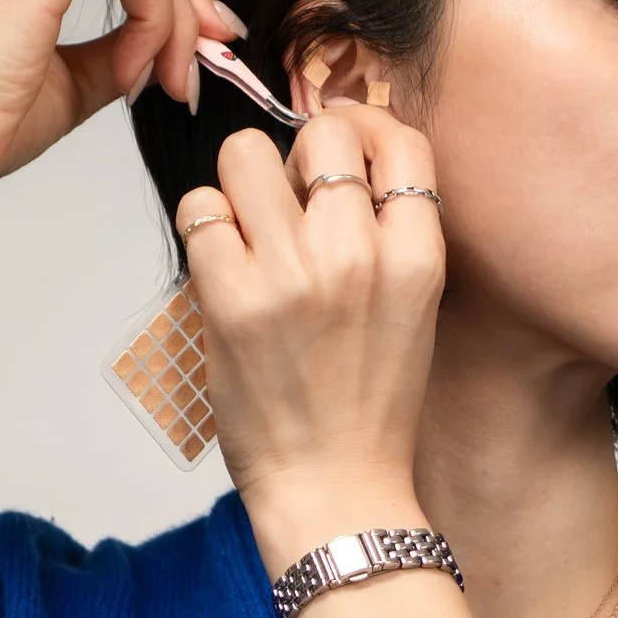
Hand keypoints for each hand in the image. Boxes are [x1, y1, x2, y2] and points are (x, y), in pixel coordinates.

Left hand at [175, 97, 446, 564]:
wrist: (335, 490)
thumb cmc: (368, 408)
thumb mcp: (412, 311)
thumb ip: (388, 237)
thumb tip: (333, 164)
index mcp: (418, 258)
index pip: (401, 141)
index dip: (363, 127)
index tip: (340, 146)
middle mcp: (360, 254)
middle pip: (323, 134)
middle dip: (297, 155)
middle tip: (287, 201)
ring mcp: (293, 274)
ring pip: (245, 155)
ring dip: (239, 183)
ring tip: (247, 231)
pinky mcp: (231, 299)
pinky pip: (200, 211)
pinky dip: (202, 228)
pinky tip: (219, 265)